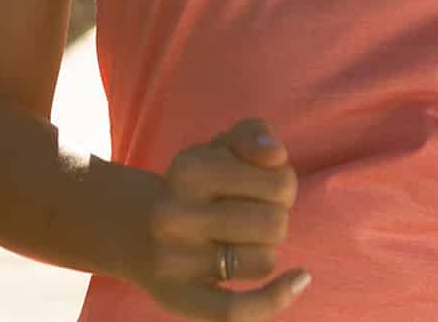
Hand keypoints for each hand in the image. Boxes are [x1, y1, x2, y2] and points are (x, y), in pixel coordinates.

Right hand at [131, 116, 313, 318]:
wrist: (137, 231)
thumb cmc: (197, 185)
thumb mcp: (221, 146)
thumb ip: (253, 134)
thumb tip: (275, 154)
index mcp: (188, 168)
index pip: (279, 180)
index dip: (284, 183)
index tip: (264, 186)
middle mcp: (174, 213)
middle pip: (275, 223)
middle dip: (276, 217)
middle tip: (253, 214)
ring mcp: (174, 260)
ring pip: (263, 261)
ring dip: (263, 251)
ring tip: (239, 240)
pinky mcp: (179, 298)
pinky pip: (236, 310)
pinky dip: (276, 298)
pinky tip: (301, 279)